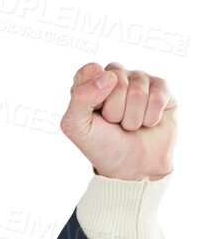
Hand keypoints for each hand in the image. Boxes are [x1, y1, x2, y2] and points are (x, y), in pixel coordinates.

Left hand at [60, 62, 176, 179]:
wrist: (133, 167)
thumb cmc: (103, 146)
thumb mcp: (77, 128)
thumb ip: (80, 98)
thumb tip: (109, 76)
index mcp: (90, 82)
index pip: (89, 72)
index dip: (92, 94)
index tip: (95, 112)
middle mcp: (115, 76)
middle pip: (116, 81)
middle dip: (115, 112)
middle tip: (115, 124)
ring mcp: (140, 80)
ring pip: (138, 92)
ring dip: (132, 119)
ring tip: (130, 126)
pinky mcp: (162, 89)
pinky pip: (158, 97)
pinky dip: (150, 119)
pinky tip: (148, 123)